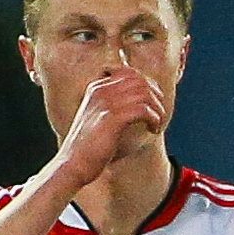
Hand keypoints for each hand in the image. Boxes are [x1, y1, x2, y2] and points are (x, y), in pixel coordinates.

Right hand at [58, 67, 165, 186]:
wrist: (74, 162)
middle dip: (155, 95)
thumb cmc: (90, 144)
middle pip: (139, 80)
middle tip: (158, 113)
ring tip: (156, 124)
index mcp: (96, 87)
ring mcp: (105, 103)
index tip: (153, 102)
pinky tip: (152, 130)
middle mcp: (100, 90)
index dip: (147, 84)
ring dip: (157, 109)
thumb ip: (117, 104)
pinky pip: (143, 109)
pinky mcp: (112, 118)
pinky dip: (154, 119)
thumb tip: (145, 100)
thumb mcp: (101, 117)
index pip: (129, 72)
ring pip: (144, 93)